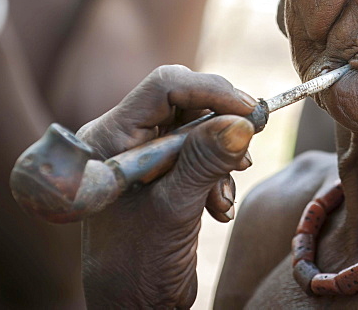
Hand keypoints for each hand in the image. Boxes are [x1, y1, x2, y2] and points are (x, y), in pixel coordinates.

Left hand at [78, 65, 256, 308]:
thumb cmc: (137, 269)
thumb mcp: (173, 212)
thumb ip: (204, 162)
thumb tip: (243, 123)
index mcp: (107, 139)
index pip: (163, 88)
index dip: (210, 91)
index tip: (250, 111)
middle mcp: (121, 139)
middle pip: (184, 102)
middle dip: (220, 126)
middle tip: (248, 145)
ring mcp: (141, 156)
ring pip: (198, 126)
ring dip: (221, 156)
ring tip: (223, 196)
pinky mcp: (161, 173)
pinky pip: (200, 151)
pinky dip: (218, 173)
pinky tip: (218, 207)